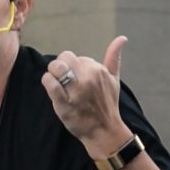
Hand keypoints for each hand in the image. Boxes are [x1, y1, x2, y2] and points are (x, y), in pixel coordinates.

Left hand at [40, 35, 131, 158]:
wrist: (104, 131)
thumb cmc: (107, 104)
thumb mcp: (114, 79)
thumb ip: (114, 58)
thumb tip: (122, 38)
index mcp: (98, 70)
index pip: (74, 57)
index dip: (70, 66)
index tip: (74, 78)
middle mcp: (88, 78)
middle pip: (63, 58)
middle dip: (59, 66)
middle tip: (62, 79)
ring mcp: (76, 91)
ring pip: (56, 67)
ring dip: (52, 73)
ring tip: (56, 82)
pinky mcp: (65, 103)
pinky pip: (50, 84)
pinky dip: (47, 81)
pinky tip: (50, 86)